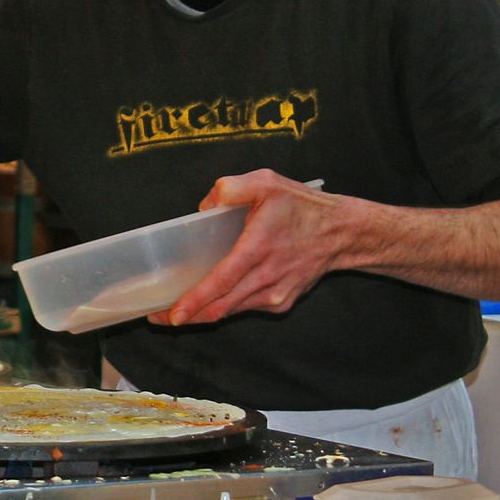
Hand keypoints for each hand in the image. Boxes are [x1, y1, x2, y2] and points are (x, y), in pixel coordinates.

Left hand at [152, 171, 344, 325]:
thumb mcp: (267, 183)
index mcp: (258, 249)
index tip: (172, 314)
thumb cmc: (302, 207)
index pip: (221, 283)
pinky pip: (246, 308)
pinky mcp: (281, 303)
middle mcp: (266, 279)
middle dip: (187, 316)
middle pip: (220, 308)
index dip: (195, 302)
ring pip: (232, 311)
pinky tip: (213, 298)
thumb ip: (231, 188)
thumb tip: (204, 206)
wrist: (342, 233)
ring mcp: (275, 295)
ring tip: (179, 311)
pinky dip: (227, 306)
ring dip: (204, 314)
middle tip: (158, 316)